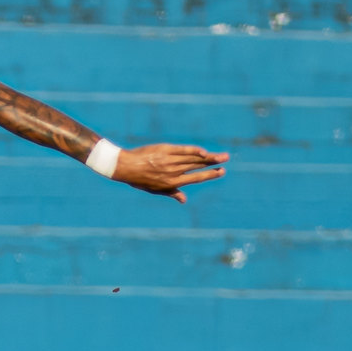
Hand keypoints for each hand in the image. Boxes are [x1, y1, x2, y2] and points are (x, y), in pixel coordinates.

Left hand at [113, 144, 227, 202]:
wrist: (126, 167)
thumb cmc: (140, 179)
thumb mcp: (155, 189)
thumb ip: (172, 193)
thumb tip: (184, 200)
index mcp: (172, 182)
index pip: (195, 178)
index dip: (209, 175)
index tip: (221, 172)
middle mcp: (173, 171)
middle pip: (197, 167)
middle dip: (213, 164)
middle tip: (226, 160)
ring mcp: (170, 160)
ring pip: (193, 158)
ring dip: (208, 157)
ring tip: (221, 155)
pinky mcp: (166, 150)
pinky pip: (183, 150)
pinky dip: (194, 151)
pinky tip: (203, 151)